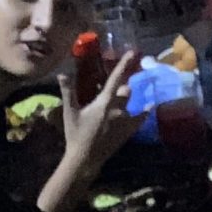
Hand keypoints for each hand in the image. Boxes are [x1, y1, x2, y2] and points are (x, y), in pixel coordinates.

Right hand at [61, 52, 141, 174]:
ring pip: (134, 103)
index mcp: (104, 102)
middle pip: (127, 90)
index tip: (133, 52)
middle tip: (128, 75)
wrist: (85, 159)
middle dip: (126, 82)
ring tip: (135, 90)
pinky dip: (144, 112)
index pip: (116, 79)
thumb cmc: (76, 134)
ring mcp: (125, 121)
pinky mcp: (128, 132)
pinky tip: (149, 107)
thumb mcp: (70, 112)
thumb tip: (62, 73)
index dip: (124, 64)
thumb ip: (68, 91)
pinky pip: (140, 119)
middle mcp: (118, 109)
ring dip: (133, 96)